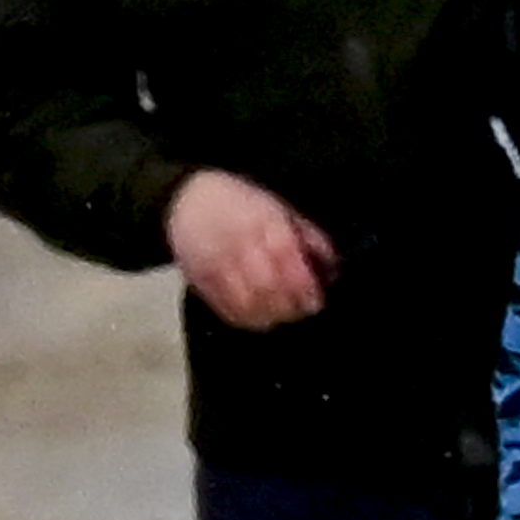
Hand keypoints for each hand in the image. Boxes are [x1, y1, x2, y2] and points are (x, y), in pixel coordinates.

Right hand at [163, 170, 336, 329]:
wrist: (187, 200)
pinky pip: (225, 309)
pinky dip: (247, 319)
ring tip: (283, 313)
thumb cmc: (242, 206)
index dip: (303, 285)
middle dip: (291, 304)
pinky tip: (261, 316)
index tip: (316, 300)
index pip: (285, 257)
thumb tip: (332, 270)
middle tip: (303, 308)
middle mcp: (237, 242)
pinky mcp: (199, 279)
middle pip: (267, 285)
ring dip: (271, 315)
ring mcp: (215, 263)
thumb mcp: (281, 210)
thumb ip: (310, 238)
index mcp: (262, 221)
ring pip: (246, 302)